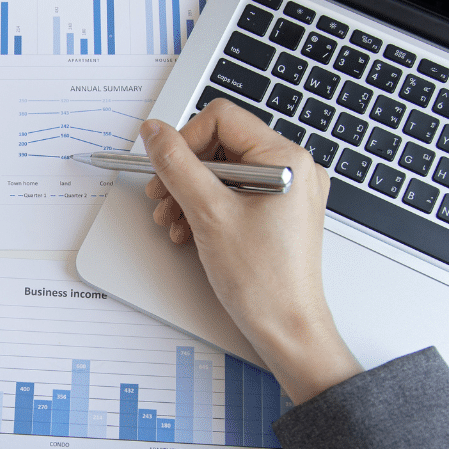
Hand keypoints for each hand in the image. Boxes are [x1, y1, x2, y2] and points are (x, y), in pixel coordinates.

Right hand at [142, 99, 361, 403]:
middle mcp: (293, 169)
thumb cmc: (264, 282)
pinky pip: (236, 194)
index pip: (222, 119)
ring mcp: (288, 192)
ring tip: (172, 221)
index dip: (185, 140)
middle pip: (222, 145)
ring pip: (225, 172)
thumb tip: (155, 133)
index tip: (163, 167)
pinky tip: (189, 231)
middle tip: (160, 197)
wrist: (287, 329)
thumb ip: (177, 166)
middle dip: (184, 172)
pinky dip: (207, 208)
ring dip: (190, 192)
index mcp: (286, 159)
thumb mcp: (209, 214)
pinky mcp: (279, 213)